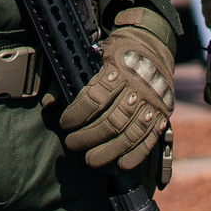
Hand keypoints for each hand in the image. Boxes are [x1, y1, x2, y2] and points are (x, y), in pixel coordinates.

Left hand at [58, 25, 173, 171]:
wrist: (153, 47)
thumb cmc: (118, 54)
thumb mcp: (94, 56)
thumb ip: (71, 78)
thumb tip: (48, 103)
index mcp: (119, 70)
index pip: (95, 98)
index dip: (77, 114)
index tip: (65, 123)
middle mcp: (138, 89)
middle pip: (112, 121)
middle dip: (88, 137)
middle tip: (72, 144)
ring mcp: (152, 104)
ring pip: (130, 135)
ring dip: (108, 151)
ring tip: (90, 159)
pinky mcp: (162, 116)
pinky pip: (149, 140)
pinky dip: (135, 155)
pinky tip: (120, 163)